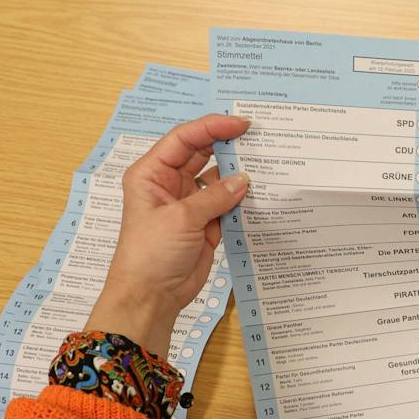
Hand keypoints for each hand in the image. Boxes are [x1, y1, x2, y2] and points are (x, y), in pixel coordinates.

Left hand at [87, 114, 253, 355]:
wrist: (151, 295)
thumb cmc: (151, 253)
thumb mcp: (182, 219)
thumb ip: (215, 197)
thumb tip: (244, 179)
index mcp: (152, 173)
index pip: (184, 139)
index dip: (212, 127)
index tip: (241, 124)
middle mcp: (170, 184)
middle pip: (201, 154)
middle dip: (227, 145)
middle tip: (259, 136)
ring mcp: (189, 204)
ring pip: (217, 179)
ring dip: (237, 173)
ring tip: (267, 162)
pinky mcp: (206, 224)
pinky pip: (227, 204)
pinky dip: (243, 199)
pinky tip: (262, 191)